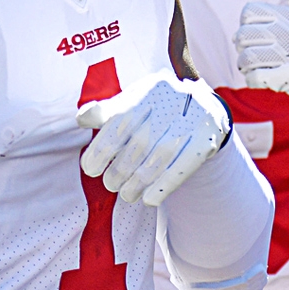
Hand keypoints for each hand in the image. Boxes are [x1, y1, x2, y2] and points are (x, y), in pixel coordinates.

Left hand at [76, 70, 229, 206]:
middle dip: (119, 170)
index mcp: (149, 90)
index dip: (101, 149)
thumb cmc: (160, 107)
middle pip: (139, 143)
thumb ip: (108, 110)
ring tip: (127, 195)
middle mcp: (171, 102)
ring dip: (137, 183)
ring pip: (158, 158)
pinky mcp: (206, 139)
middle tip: (110, 184)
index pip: (119, 122)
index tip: (90, 169)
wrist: (206, 107)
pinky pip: (182, 168)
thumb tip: (81, 118)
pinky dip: (163, 187)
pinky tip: (149, 199)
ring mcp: (191, 120)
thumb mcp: (136, 99)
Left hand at [234, 2, 288, 106]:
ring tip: (257, 70)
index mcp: (288, 17)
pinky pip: (253, 77)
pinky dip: (254, 81)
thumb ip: (271, 26)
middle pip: (242, 36)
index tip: (256, 38)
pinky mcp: (287, 77)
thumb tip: (235, 35)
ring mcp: (287, 54)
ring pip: (246, 58)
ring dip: (246, 68)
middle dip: (243, 49)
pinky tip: (263, 81)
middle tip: (253, 57)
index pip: (248, 12)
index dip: (246, 26)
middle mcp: (286, 32)